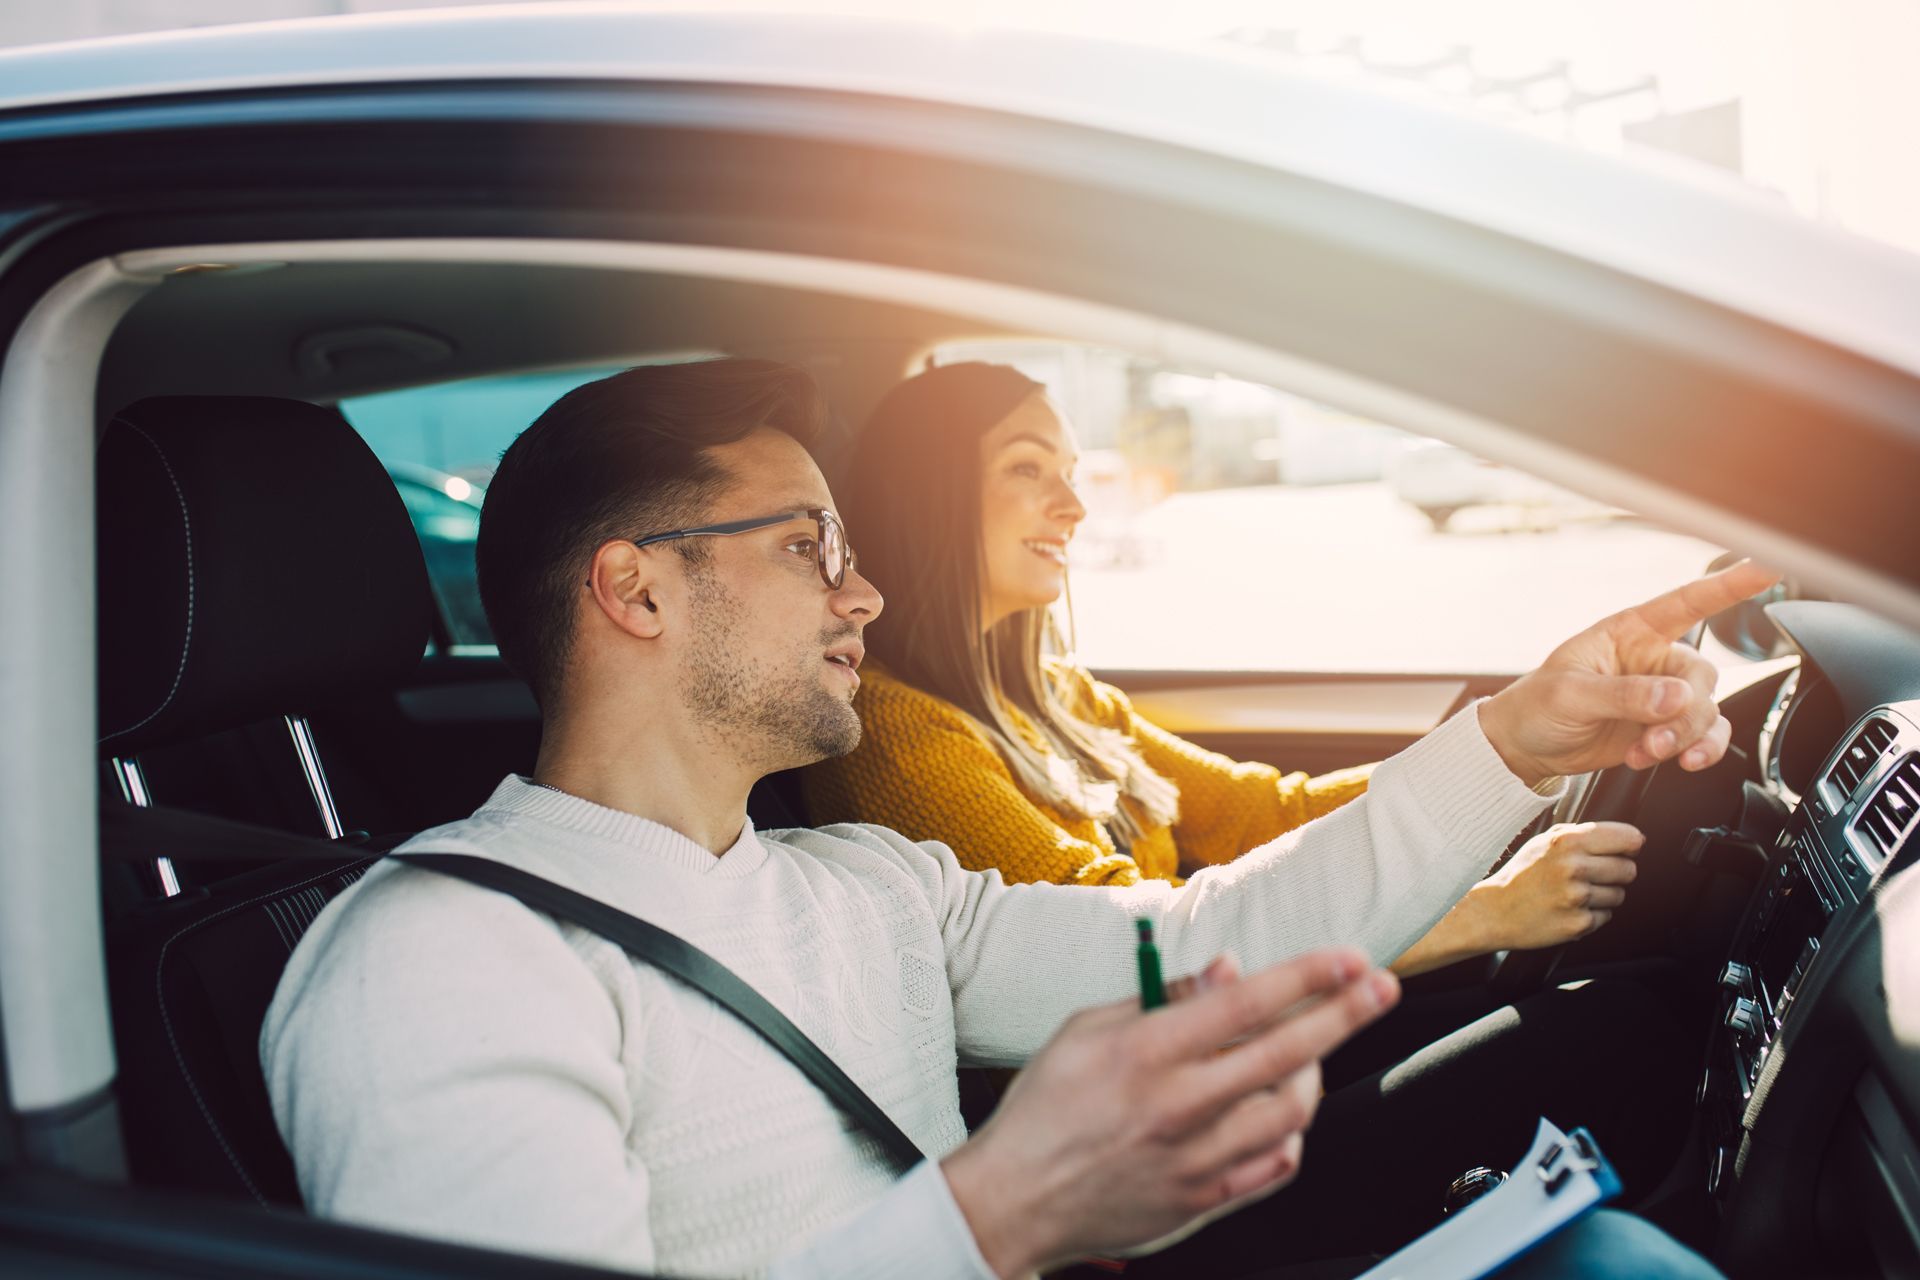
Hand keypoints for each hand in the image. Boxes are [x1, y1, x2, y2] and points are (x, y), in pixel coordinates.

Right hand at [940, 949, 1399, 1277]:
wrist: (1015, 1201)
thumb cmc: (1045, 1109)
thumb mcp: (1085, 1029)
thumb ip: (1161, 999)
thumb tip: (1226, 973)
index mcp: (1145, 1053)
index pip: (1246, 1004)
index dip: (1307, 976)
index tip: (1347, 957)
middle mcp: (1177, 1106)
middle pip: (1286, 1054)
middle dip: (1345, 1013)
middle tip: (1380, 987)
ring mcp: (1195, 1160)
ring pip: (1291, 1112)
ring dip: (1316, 1071)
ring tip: (1315, 1048)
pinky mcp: (1203, 1201)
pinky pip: (1275, 1165)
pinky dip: (1292, 1132)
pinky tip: (1284, 1109)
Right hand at [1462, 822, 1643, 950]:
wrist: (1494, 912)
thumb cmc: (1521, 874)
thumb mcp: (1544, 842)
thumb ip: (1583, 834)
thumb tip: (1630, 838)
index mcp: (1568, 841)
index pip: (1628, 838)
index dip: (1630, 844)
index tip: (1627, 849)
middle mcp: (1574, 867)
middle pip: (1629, 869)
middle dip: (1617, 872)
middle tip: (1592, 875)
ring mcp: (1578, 897)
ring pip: (1620, 895)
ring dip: (1604, 895)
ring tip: (1575, 893)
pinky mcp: (1579, 923)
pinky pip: (1606, 916)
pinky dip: (1592, 914)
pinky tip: (1569, 909)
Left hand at [1478, 561, 1780, 785]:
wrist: (1526, 746)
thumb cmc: (1538, 705)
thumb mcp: (1571, 694)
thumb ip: (1624, 694)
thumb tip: (1676, 697)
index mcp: (1630, 632)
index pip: (1687, 602)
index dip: (1729, 584)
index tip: (1767, 568)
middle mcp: (1654, 659)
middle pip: (1702, 677)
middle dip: (1685, 714)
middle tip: (1653, 739)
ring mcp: (1662, 696)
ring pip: (1706, 711)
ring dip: (1686, 738)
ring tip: (1647, 753)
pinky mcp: (1665, 728)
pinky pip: (1704, 736)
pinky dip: (1696, 751)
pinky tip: (1668, 761)